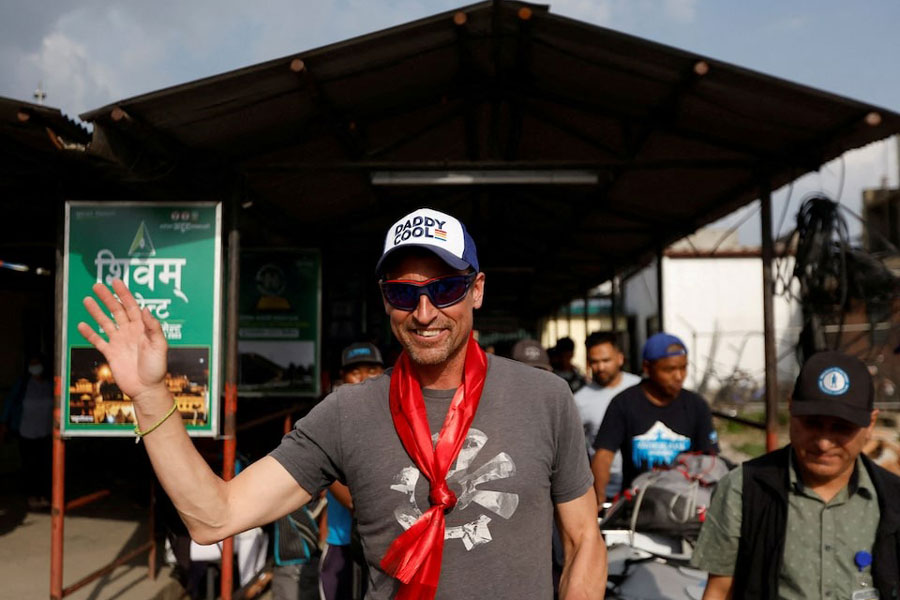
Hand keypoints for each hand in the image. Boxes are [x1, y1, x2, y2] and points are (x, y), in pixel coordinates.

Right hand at [77, 279, 167, 402]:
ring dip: (96, 312)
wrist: (146, 389)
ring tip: (87, 300)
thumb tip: (146, 309)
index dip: (124, 294)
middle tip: (97, 285)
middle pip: (116, 311)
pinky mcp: (111, 353)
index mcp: (142, 328)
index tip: (116, 282)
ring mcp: (119, 342)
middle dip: (107, 298)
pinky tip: (82, 325)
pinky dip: (90, 333)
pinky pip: (98, 341)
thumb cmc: (157, 368)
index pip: (132, 307)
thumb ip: (153, 328)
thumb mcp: (160, 346)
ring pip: (105, 323)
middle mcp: (130, 332)